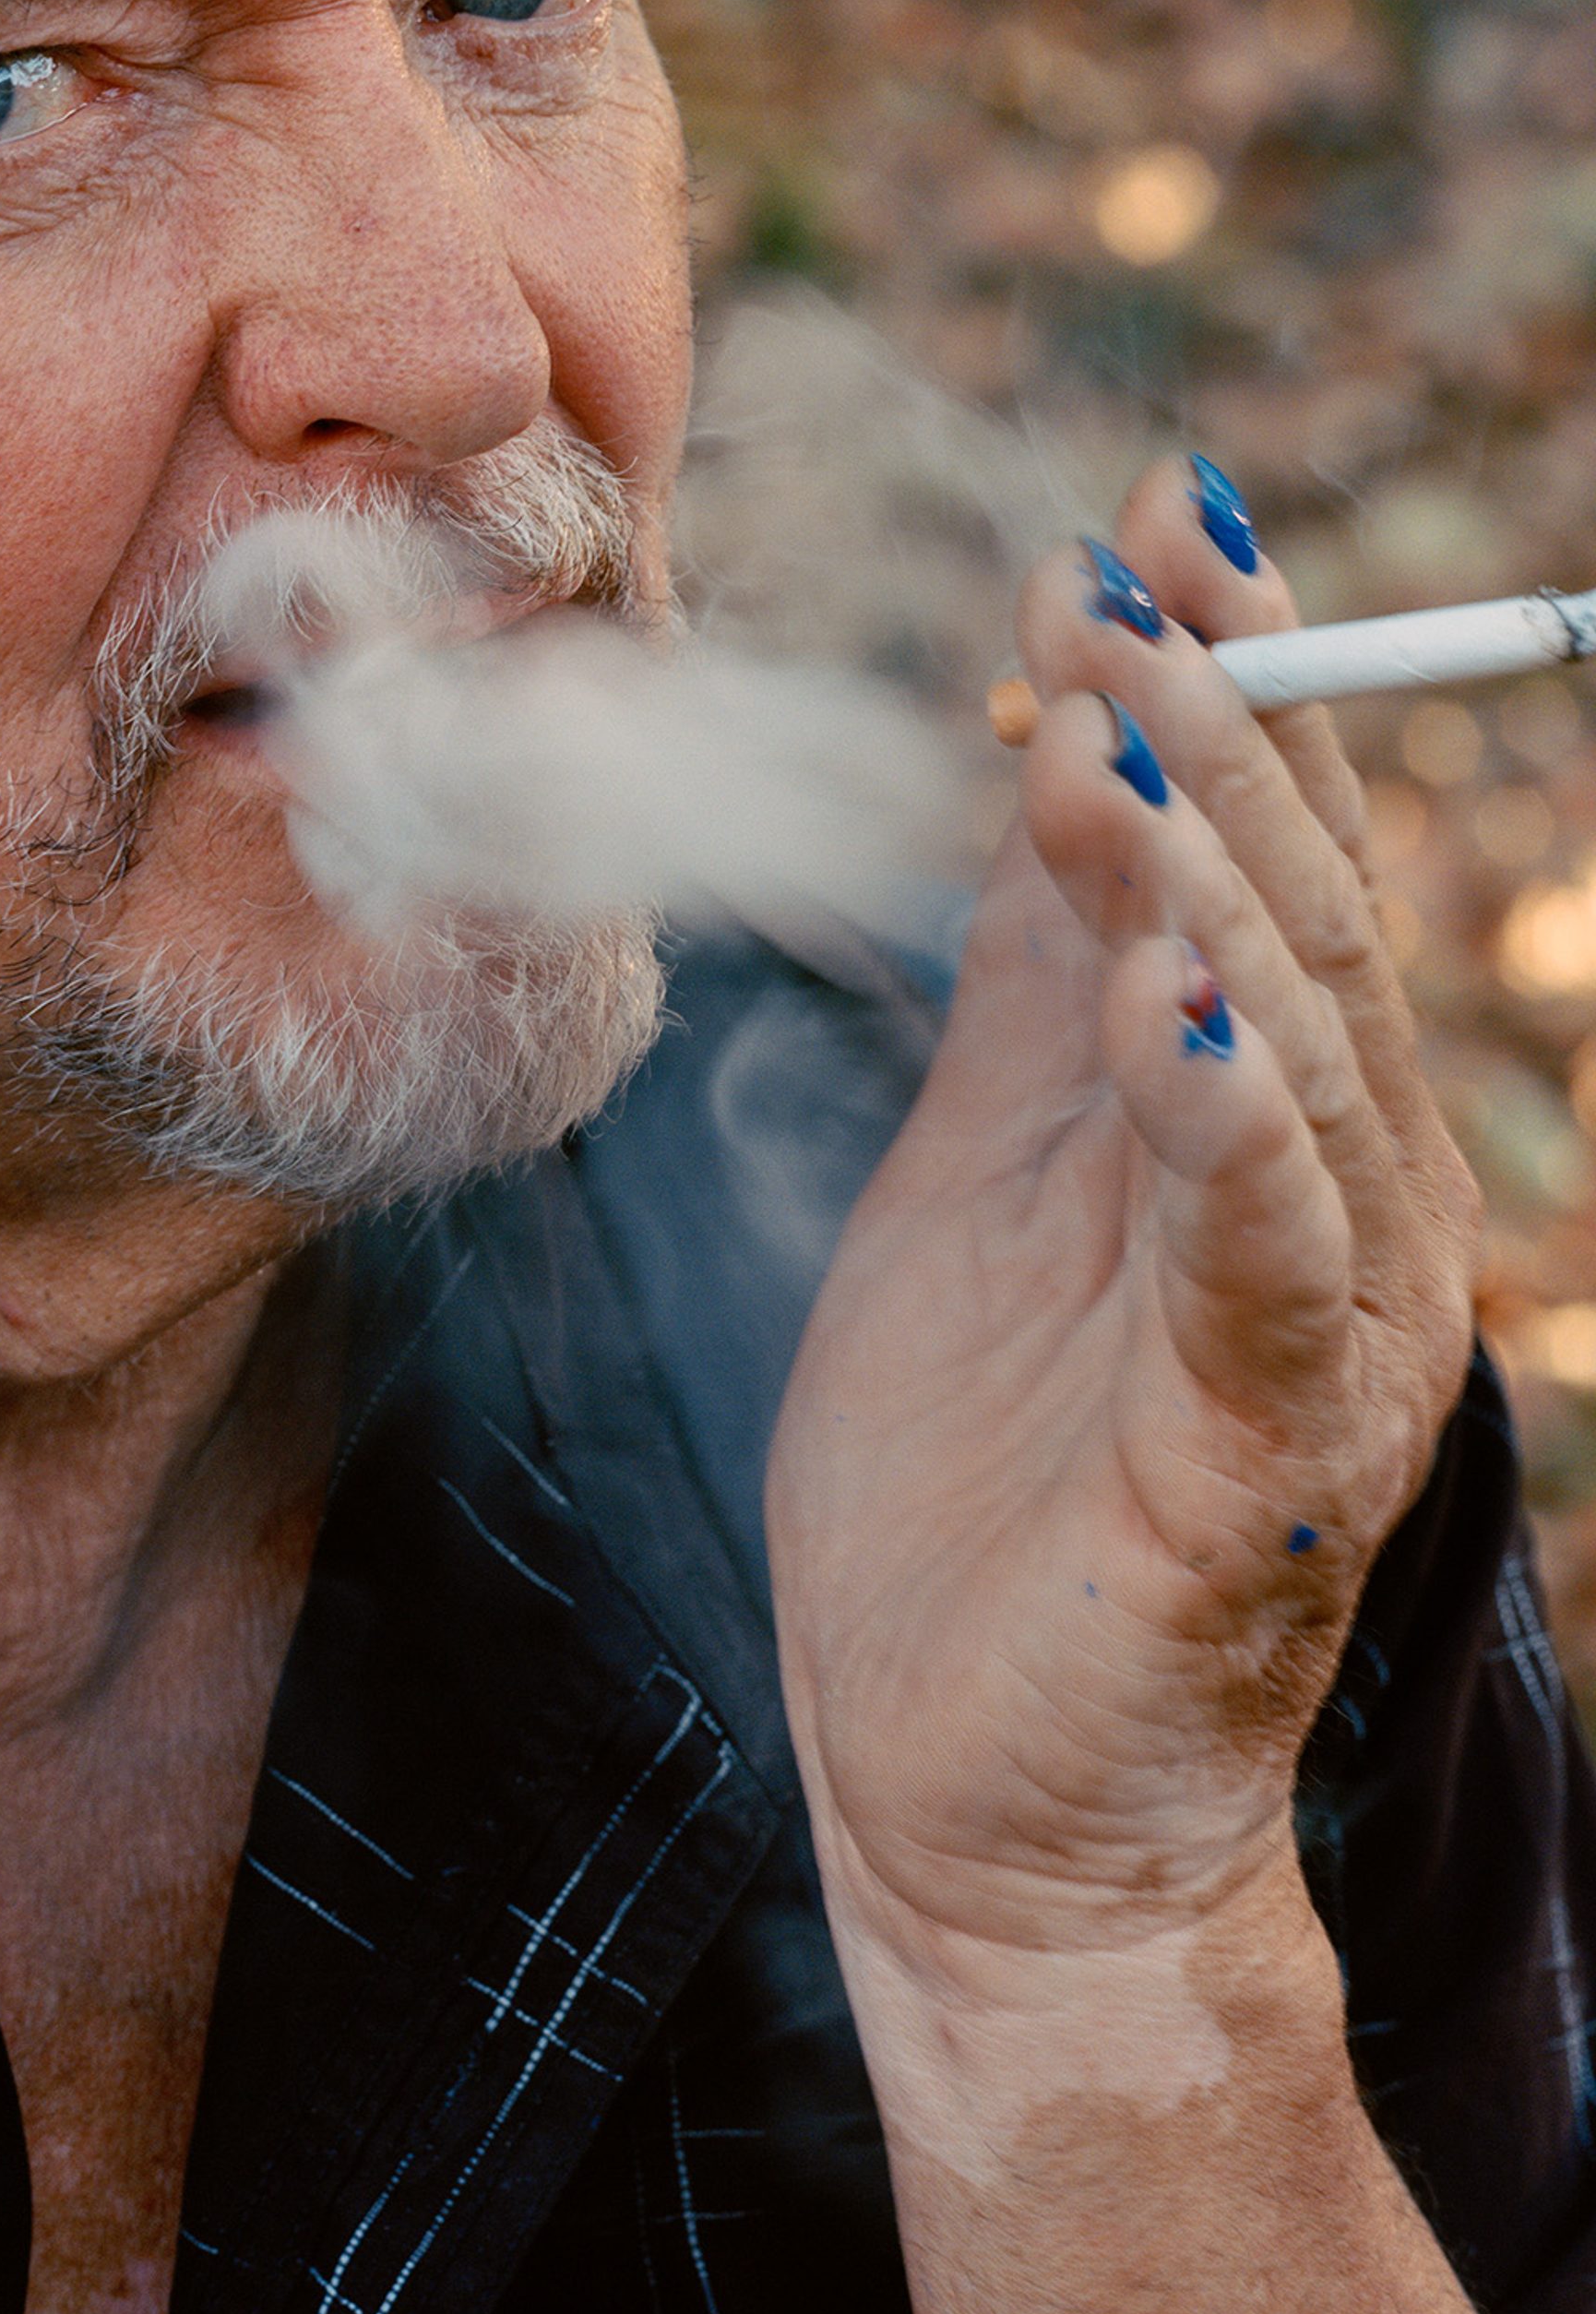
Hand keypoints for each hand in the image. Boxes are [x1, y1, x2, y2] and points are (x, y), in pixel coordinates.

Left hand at [765, 453, 1479, 1978]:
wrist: (968, 1798)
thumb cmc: (979, 1473)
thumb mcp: (988, 1153)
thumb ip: (1038, 963)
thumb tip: (1050, 733)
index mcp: (1283, 1118)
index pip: (1275, 855)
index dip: (1228, 676)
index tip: (1146, 515)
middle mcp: (1346, 1200)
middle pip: (1304, 920)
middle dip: (1209, 733)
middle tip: (1108, 588)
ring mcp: (1323, 1327)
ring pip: (1296, 1055)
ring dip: (1202, 880)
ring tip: (1103, 738)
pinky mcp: (1261, 1452)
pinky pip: (1264, 1257)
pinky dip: (1226, 1114)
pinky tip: (1167, 994)